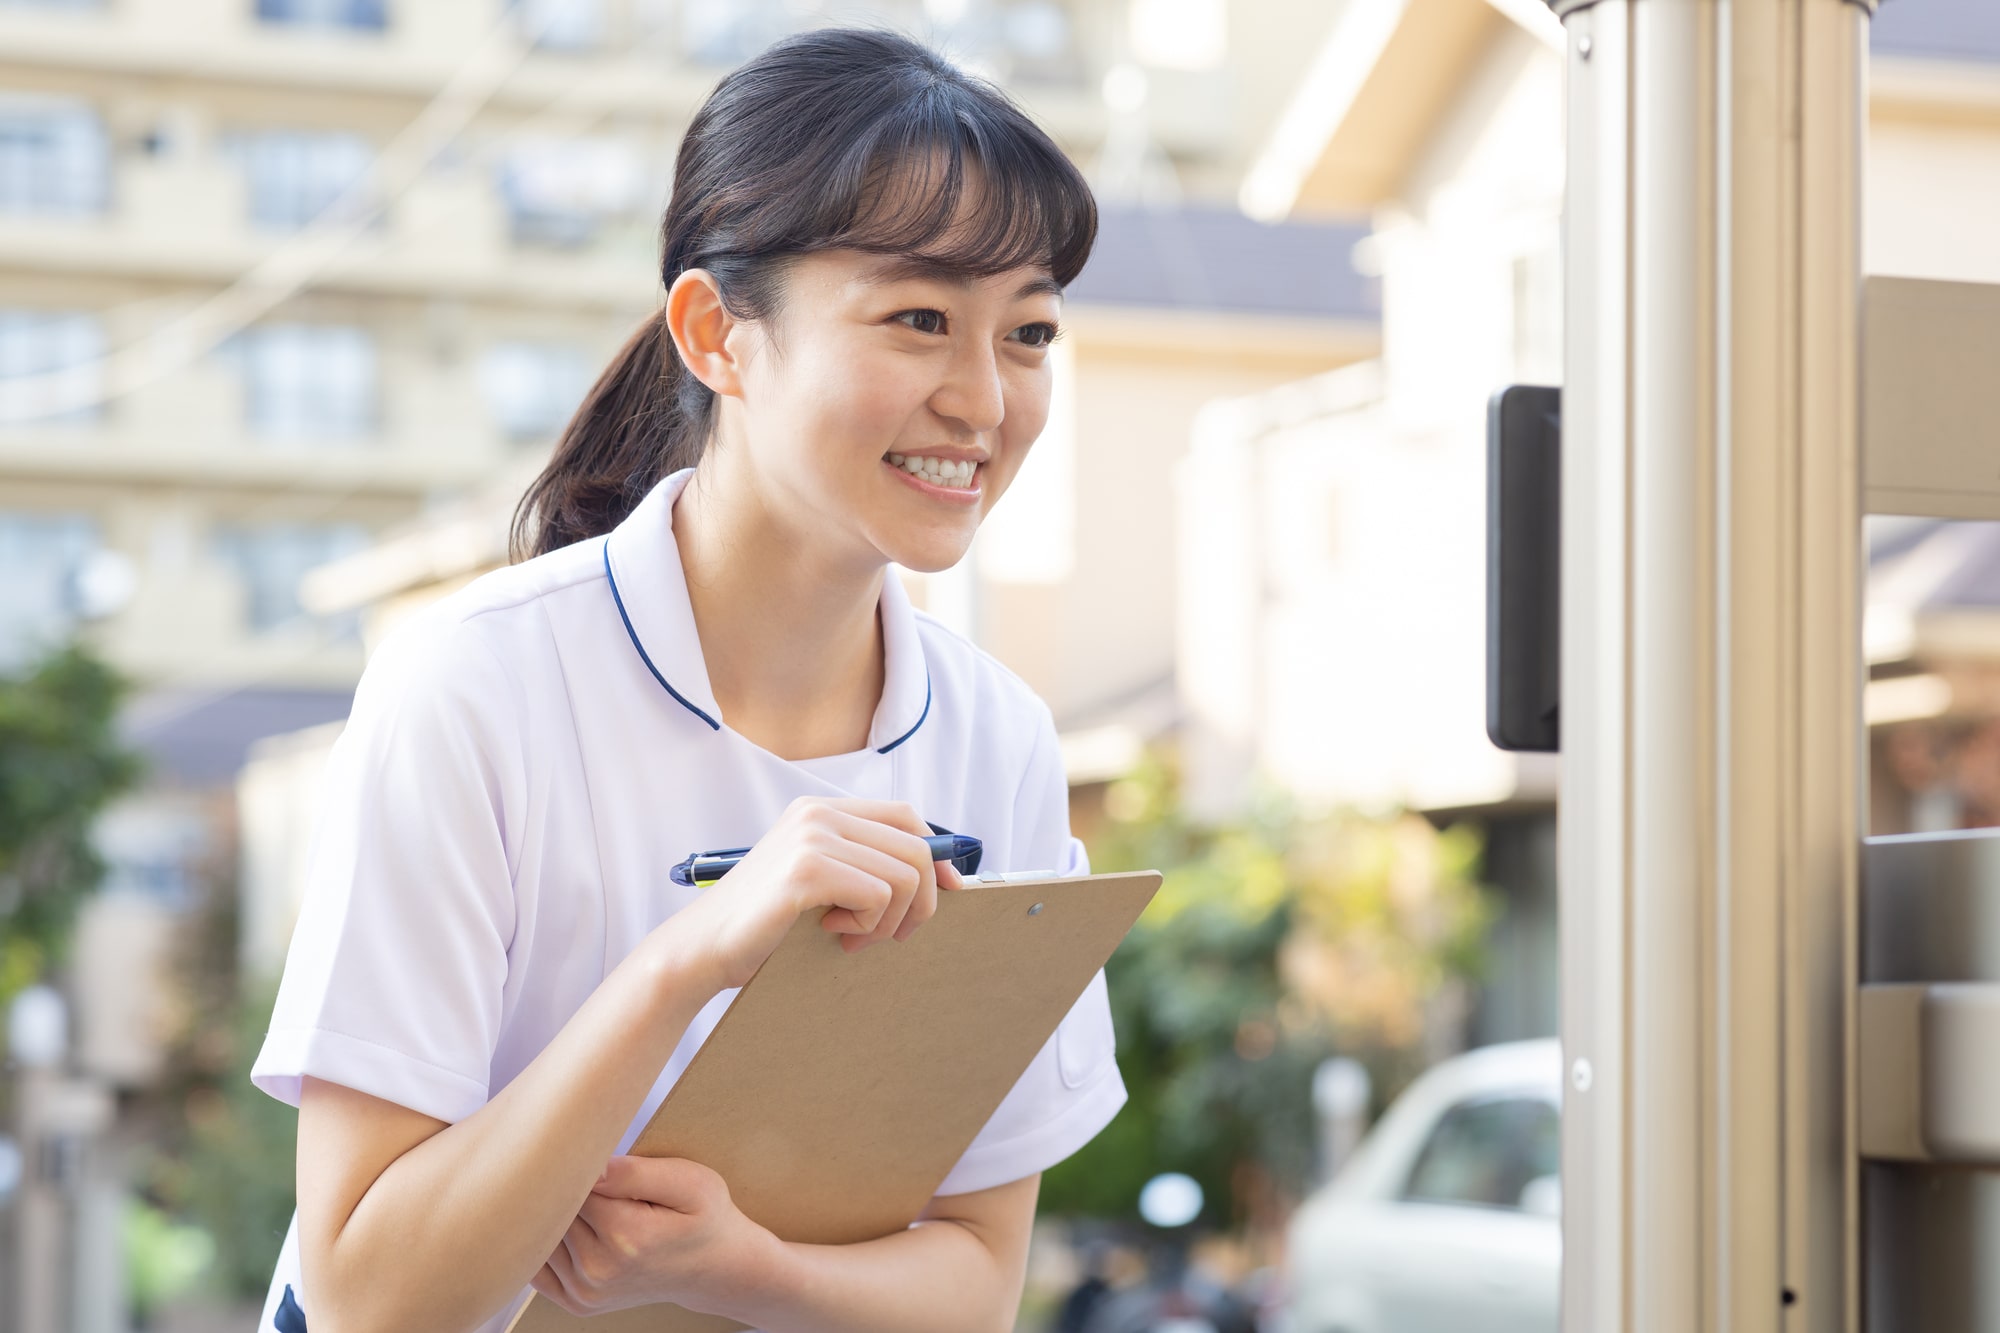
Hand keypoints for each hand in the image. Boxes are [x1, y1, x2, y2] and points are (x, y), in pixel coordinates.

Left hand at [529, 1156, 776, 1318]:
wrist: (713, 1267)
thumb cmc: (704, 1216)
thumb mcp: (690, 1181)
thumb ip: (637, 1172)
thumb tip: (590, 1167)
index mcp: (627, 1236)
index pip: (575, 1184)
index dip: (587, 1166)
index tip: (604, 1160)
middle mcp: (600, 1270)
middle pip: (556, 1210)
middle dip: (573, 1191)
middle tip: (605, 1182)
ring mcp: (586, 1292)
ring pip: (545, 1235)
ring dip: (561, 1217)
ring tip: (599, 1207)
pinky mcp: (578, 1303)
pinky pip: (539, 1265)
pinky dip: (548, 1244)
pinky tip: (576, 1230)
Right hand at [665, 797, 965, 990]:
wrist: (705, 948)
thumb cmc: (767, 924)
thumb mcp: (822, 882)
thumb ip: (865, 867)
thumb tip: (942, 876)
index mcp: (821, 810)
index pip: (907, 815)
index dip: (938, 853)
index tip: (951, 889)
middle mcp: (818, 814)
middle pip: (916, 848)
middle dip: (920, 902)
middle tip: (889, 935)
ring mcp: (811, 838)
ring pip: (904, 877)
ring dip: (889, 921)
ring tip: (852, 935)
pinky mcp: (806, 870)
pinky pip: (879, 896)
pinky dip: (868, 925)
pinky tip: (833, 932)